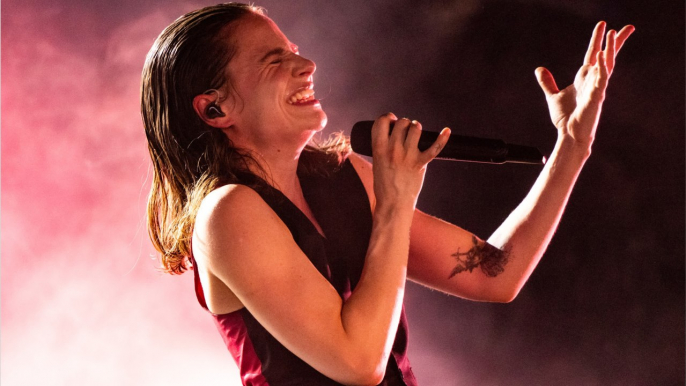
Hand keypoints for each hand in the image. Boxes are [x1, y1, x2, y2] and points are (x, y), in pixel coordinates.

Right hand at [370, 113, 449, 209]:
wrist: (393, 204)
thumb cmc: (384, 185)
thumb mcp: (376, 163)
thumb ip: (383, 148)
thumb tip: (394, 133)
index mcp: (378, 149)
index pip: (381, 121)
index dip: (387, 117)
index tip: (391, 121)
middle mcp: (393, 149)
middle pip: (401, 122)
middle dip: (404, 123)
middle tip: (405, 131)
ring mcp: (408, 156)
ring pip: (415, 128)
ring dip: (416, 128)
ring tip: (416, 133)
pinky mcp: (420, 163)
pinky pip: (435, 147)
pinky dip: (442, 138)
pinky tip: (447, 131)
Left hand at [535, 22, 633, 146]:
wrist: (569, 135)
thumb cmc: (566, 119)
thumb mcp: (552, 96)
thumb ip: (547, 83)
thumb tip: (539, 69)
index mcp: (585, 78)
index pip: (593, 54)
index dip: (597, 40)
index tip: (602, 25)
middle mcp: (593, 81)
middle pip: (607, 56)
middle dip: (616, 41)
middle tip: (629, 26)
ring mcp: (597, 88)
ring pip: (607, 65)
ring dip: (610, 49)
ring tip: (612, 33)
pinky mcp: (596, 97)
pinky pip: (600, 79)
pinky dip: (601, 67)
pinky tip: (600, 55)